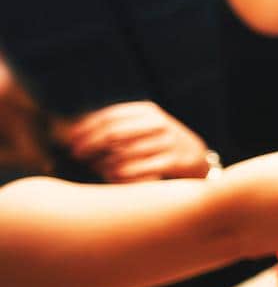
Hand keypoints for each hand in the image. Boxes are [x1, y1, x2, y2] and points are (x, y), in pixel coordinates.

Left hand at [62, 101, 210, 181]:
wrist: (197, 157)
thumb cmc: (159, 143)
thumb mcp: (143, 127)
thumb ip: (116, 126)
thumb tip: (75, 132)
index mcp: (147, 111)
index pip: (109, 116)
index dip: (86, 128)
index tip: (71, 139)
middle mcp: (158, 123)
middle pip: (114, 132)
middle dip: (91, 143)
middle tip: (76, 154)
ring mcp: (168, 142)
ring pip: (126, 152)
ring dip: (105, 161)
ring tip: (94, 167)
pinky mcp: (176, 161)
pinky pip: (143, 168)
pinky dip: (124, 173)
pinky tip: (112, 175)